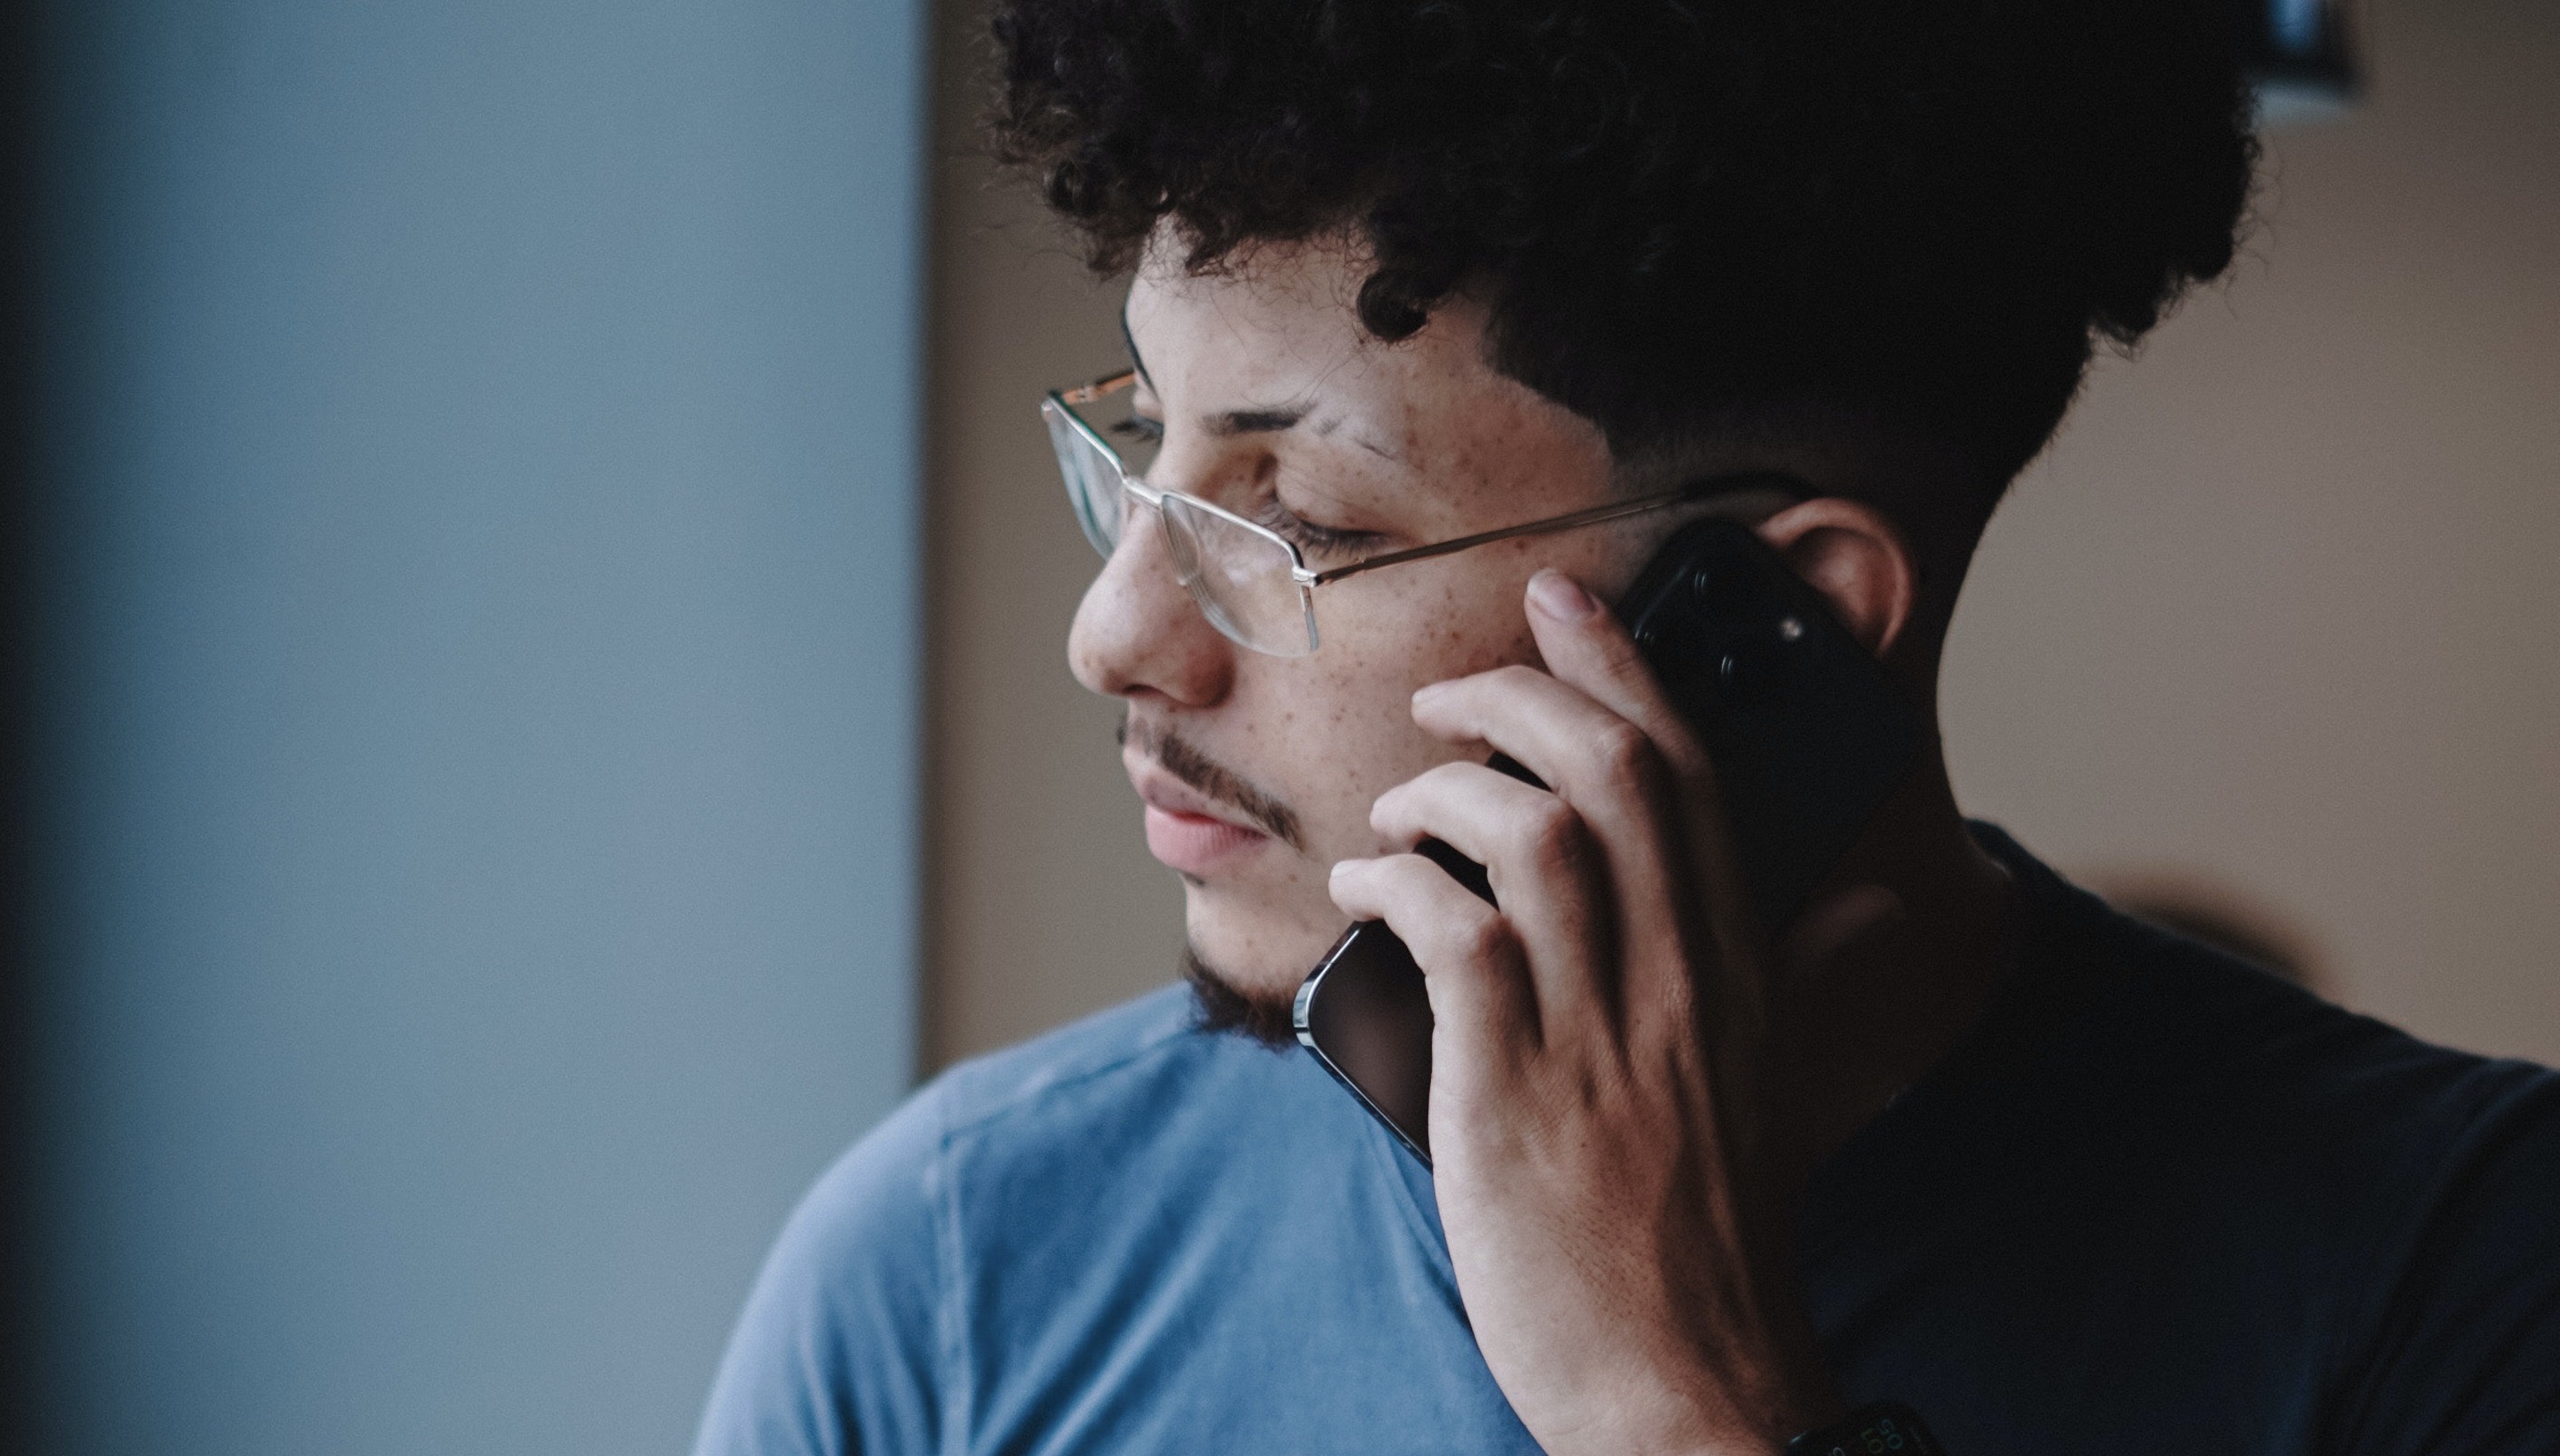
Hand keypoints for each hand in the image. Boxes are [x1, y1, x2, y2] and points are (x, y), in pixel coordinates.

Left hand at [1328, 568, 1847, 1455]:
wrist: (1686, 1379)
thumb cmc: (1711, 1231)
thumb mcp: (1776, 1084)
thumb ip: (1814, 976)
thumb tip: (1878, 903)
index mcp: (1737, 967)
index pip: (1692, 774)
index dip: (1621, 667)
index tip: (1562, 602)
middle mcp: (1679, 981)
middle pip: (1616, 773)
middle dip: (1523, 697)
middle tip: (1452, 694)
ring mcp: (1599, 1035)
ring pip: (1539, 836)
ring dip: (1448, 791)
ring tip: (1397, 809)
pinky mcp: (1514, 1094)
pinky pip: (1457, 936)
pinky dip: (1399, 885)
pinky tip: (1363, 889)